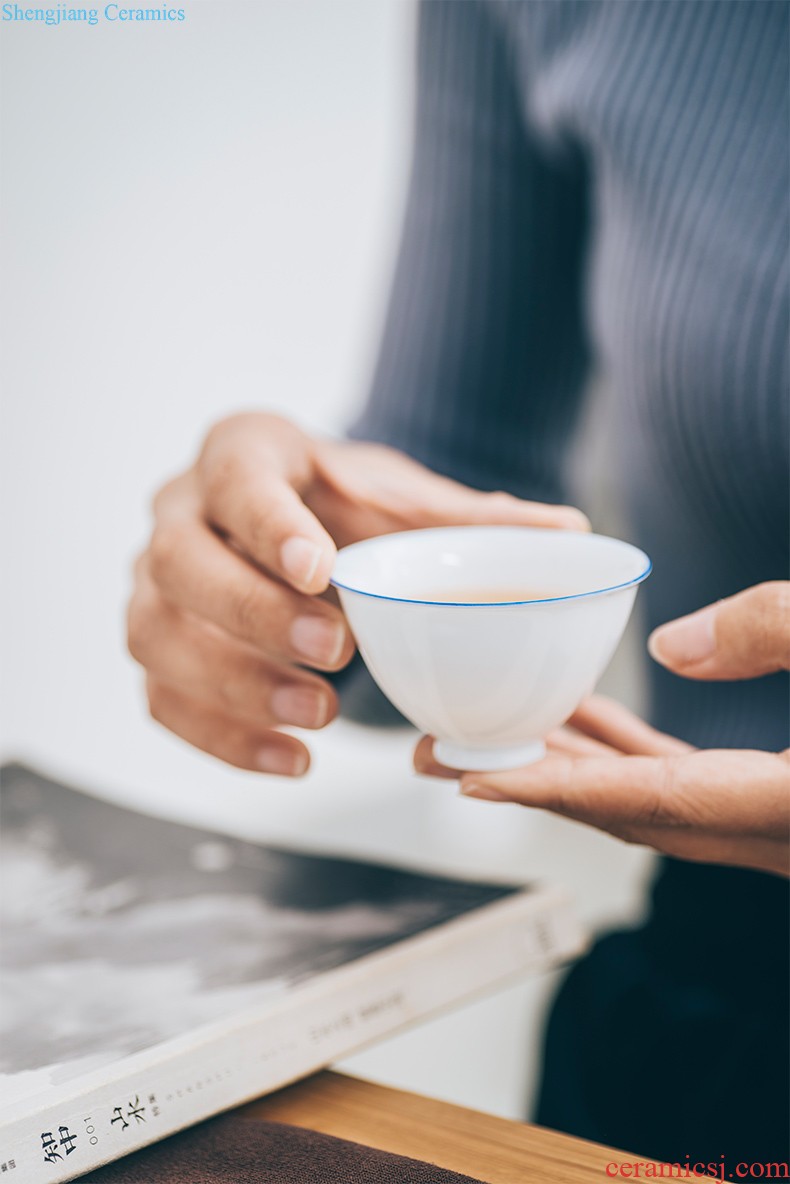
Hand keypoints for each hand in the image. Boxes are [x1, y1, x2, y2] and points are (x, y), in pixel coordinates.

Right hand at [128, 413, 587, 775]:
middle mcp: (179, 512)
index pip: (238, 479)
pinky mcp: (157, 647)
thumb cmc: (346, 505)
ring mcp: (154, 583)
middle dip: (253, 615)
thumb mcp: (403, 499)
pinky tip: (291, 761)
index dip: (269, 524)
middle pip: (180, 562)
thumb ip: (473, 519)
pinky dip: (222, 739)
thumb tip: (573, 531)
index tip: (319, 569)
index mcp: (243, 453)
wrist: (294, 529)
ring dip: (234, 685)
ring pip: (155, 634)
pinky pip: (161, 699)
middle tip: (338, 655)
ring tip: (317, 719)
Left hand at [415, 582, 789, 875]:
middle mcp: (766, 832)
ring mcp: (767, 824)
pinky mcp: (771, 801)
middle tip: (436, 754)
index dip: (551, 790)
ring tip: (485, 733)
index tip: (472, 777)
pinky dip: (620, 753)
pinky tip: (579, 714)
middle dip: (523, 782)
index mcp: (782, 807)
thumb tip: (668, 647)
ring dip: (563, 766)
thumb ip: (769, 632)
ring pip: (641, 799)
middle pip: (619, 808)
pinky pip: (674, 783)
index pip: (646, 800)